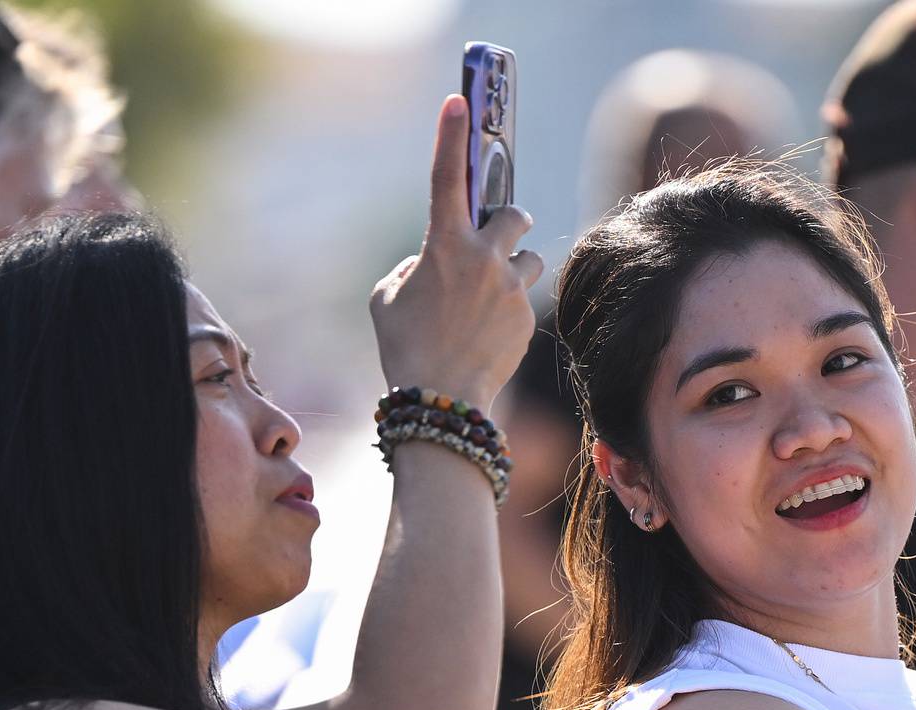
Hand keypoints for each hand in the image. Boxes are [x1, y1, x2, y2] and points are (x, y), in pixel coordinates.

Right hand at [370, 95, 541, 414]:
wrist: (442, 402)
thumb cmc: (405, 348)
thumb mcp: (387, 298)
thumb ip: (412, 266)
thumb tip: (435, 262)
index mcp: (444, 246)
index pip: (446, 178)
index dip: (451, 137)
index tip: (459, 101)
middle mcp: (484, 259)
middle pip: (514, 213)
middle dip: (508, 219)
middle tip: (496, 233)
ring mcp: (510, 288)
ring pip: (527, 257)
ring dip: (512, 266)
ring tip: (488, 296)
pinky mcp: (527, 318)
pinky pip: (523, 298)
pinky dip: (508, 307)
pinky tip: (487, 333)